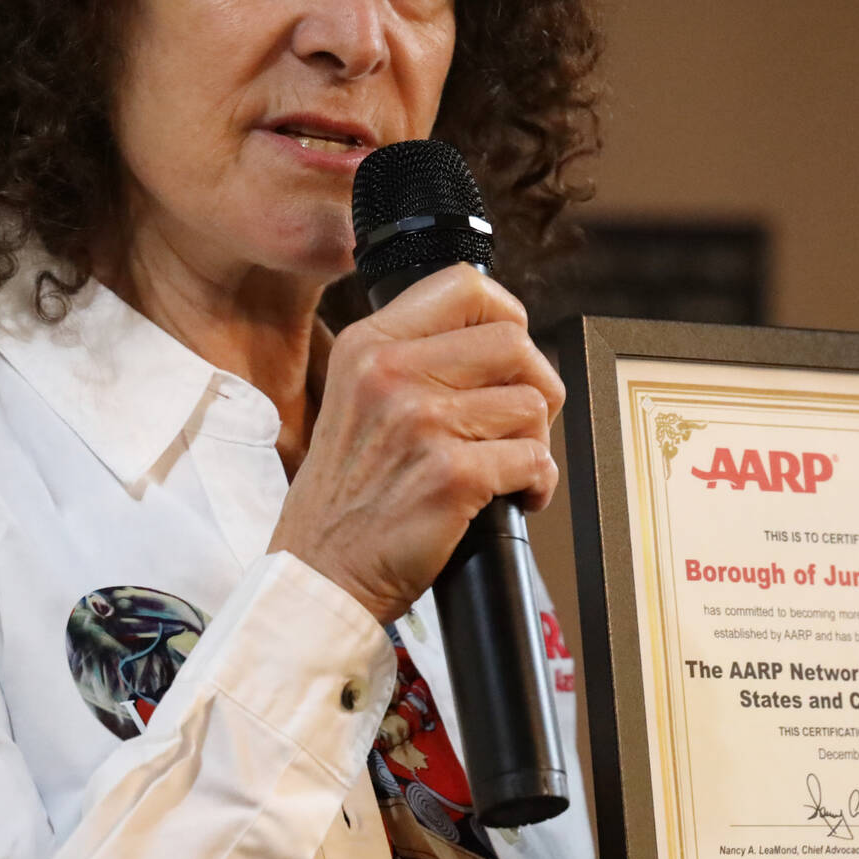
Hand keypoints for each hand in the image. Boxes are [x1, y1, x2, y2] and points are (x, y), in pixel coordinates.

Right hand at [268, 264, 563, 622]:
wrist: (320, 573)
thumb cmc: (347, 497)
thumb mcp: (356, 398)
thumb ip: (414, 358)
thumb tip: (500, 336)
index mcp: (369, 346)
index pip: (465, 285)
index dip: (507, 315)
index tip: (510, 353)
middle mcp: (391, 374)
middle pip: (514, 341)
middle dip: (535, 384)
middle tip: (519, 422)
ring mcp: (422, 423)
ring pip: (532, 403)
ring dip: (534, 441)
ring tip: (505, 467)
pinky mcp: (452, 475)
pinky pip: (534, 460)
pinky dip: (537, 485)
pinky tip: (513, 498)